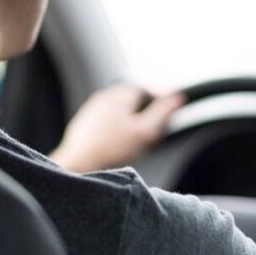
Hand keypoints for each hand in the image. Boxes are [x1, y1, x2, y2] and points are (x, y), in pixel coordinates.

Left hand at [52, 84, 184, 173]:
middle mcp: (104, 97)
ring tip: (135, 142)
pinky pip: (105, 123)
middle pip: (132, 101)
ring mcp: (92, 109)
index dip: (160, 100)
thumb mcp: (145, 131)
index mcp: (120, 94)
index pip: (147, 90)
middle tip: (152, 132)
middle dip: (144, 114)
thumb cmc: (111, 149)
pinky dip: (115, 131)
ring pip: (118, 112)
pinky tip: (117, 147)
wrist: (79, 164)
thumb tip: (177, 98)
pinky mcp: (84, 124)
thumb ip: (163, 112)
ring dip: (129, 123)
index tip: (168, 110)